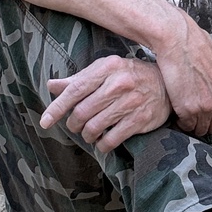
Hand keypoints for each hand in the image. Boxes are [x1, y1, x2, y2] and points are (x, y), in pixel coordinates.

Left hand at [40, 56, 170, 153]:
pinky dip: (102, 144)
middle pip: (82, 112)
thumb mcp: (105, 71)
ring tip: (89, 133)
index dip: (57, 108)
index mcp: (107, 67)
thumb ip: (78, 79)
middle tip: (75, 125)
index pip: (75, 90)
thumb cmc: (129, 76)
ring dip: (87, 135)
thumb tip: (51, 85)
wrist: (166, 84)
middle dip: (73, 124)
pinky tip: (102, 141)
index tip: (45, 122)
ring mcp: (131, 102)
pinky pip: (111, 139)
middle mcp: (119, 83)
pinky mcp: (140, 119)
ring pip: (94, 127)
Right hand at [155, 17, 211, 137]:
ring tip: (186, 114)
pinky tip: (179, 111)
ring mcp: (206, 106)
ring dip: (193, 124)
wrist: (178, 40)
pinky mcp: (188, 109)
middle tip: (196, 117)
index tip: (211, 118)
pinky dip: (181, 121)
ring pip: (201, 129)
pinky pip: (186, 125)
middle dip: (207, 124)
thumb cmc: (197, 47)